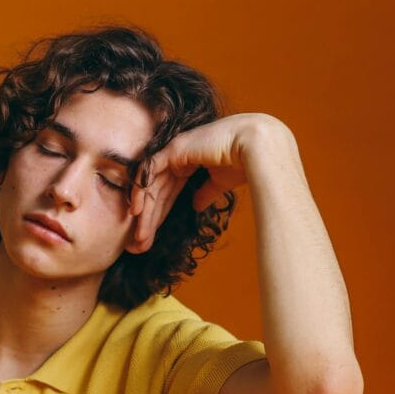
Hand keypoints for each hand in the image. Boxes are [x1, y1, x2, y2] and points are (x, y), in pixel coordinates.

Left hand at [126, 113, 292, 253]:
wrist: (257, 149)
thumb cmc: (244, 162)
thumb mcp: (220, 182)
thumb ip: (205, 192)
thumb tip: (196, 204)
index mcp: (188, 161)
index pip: (167, 191)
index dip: (158, 214)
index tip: (150, 238)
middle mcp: (178, 155)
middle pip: (156, 191)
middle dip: (148, 218)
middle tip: (138, 244)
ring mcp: (174, 150)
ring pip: (149, 185)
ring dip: (143, 211)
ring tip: (138, 237)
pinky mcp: (173, 149)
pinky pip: (148, 171)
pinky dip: (140, 190)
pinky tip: (136, 211)